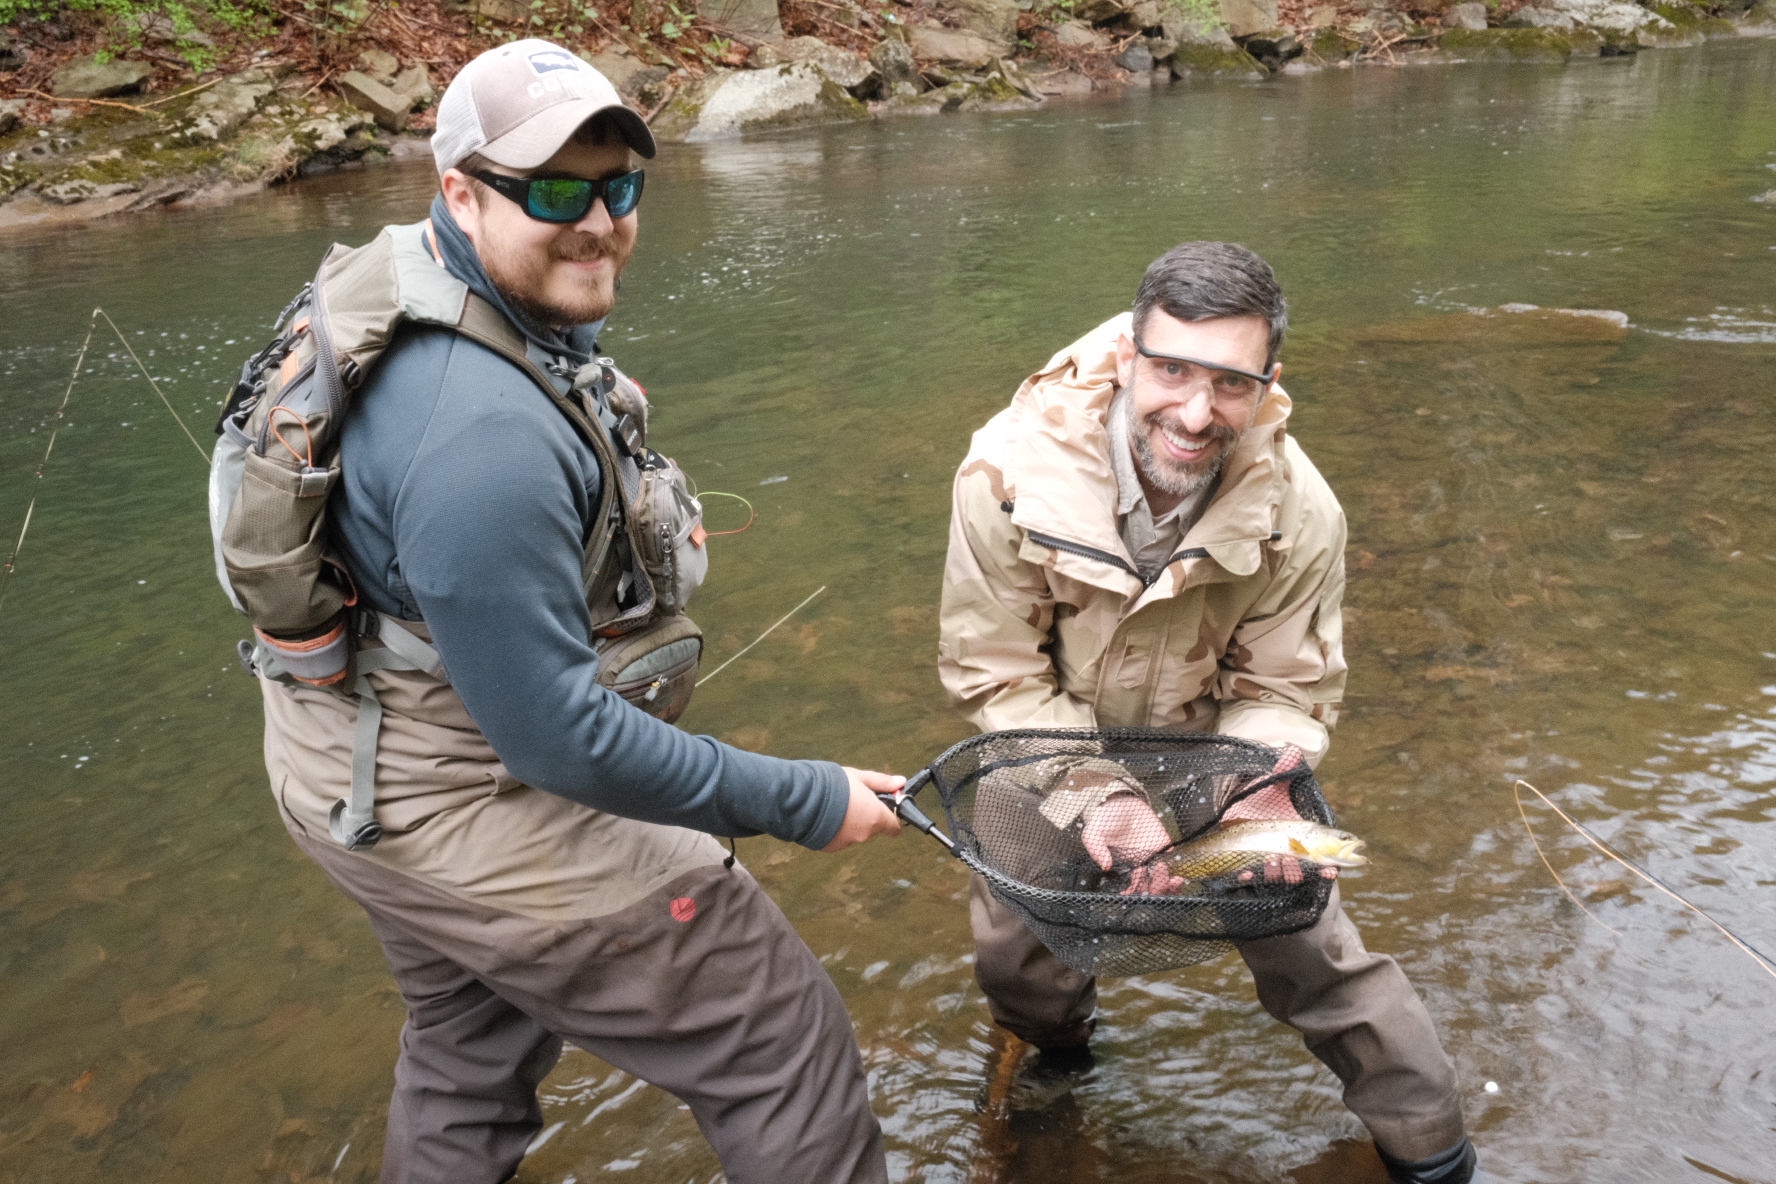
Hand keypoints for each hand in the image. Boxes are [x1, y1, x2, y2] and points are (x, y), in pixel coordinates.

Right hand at [821, 768, 904, 851]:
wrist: (802, 799)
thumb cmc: (833, 785)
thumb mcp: (860, 777)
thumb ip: (882, 782)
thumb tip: (900, 782)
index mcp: (875, 817)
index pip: (894, 827)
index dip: (891, 817)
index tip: (885, 807)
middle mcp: (864, 834)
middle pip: (873, 828)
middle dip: (866, 816)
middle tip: (853, 799)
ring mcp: (847, 843)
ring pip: (854, 833)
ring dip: (849, 823)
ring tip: (835, 806)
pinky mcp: (831, 847)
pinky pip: (838, 838)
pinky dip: (835, 830)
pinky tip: (825, 816)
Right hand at [1081, 792, 1184, 895]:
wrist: (1119, 800)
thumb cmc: (1104, 820)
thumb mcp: (1092, 834)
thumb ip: (1096, 849)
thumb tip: (1106, 866)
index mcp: (1124, 867)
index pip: (1133, 889)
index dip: (1136, 895)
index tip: (1133, 893)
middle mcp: (1140, 864)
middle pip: (1152, 888)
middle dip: (1157, 891)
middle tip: (1156, 885)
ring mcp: (1153, 855)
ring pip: (1165, 879)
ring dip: (1168, 886)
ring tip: (1168, 877)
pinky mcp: (1163, 844)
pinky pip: (1173, 861)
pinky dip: (1176, 872)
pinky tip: (1177, 876)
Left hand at [1223, 747, 1334, 884]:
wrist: (1236, 810)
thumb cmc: (1263, 798)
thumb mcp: (1273, 785)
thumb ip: (1284, 771)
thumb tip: (1291, 750)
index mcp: (1301, 838)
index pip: (1321, 859)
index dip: (1328, 869)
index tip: (1330, 871)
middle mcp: (1287, 854)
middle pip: (1297, 871)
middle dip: (1295, 870)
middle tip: (1290, 860)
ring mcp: (1268, 861)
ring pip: (1276, 876)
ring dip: (1275, 872)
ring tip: (1270, 861)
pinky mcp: (1246, 864)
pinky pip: (1249, 877)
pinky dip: (1248, 877)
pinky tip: (1244, 874)